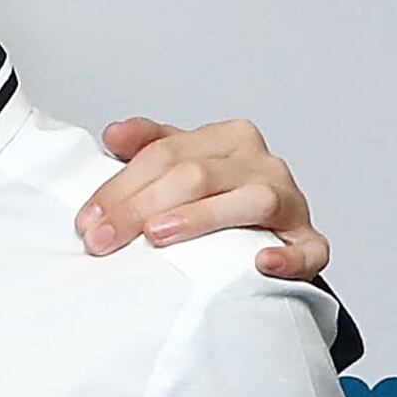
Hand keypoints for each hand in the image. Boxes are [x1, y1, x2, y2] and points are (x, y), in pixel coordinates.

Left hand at [79, 116, 326, 281]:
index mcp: (228, 139)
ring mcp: (290, 202)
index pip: (165, 154)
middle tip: (103, 239)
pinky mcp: (309, 242)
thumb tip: (114, 134)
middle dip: (141, 207)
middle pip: (197, 176)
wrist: (267, 237)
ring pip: (250, 199)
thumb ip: (148, 148)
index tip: (87, 220)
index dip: (120, 187)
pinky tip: (260, 262)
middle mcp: (262, 164)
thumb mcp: (178, 167)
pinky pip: (307, 248)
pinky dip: (287, 256)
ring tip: (158, 236)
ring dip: (202, 218)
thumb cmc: (216, 200)